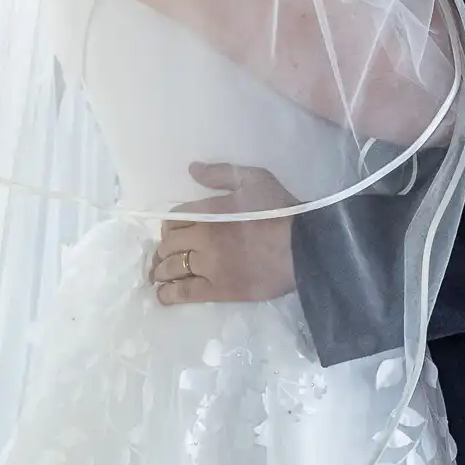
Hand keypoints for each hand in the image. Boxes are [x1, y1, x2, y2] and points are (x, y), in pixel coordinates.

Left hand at [149, 163, 297, 305]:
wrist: (304, 247)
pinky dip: (169, 294)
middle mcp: (202, 239)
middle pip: (169, 244)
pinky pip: (185, 293)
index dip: (171, 225)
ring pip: (172, 269)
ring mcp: (209, 267)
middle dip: (164, 248)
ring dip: (161, 271)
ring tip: (159, 274)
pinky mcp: (219, 290)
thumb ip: (221, 174)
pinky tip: (163, 295)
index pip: (174, 218)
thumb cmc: (281, 210)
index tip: (175, 231)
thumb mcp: (254, 179)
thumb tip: (192, 169)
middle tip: (165, 254)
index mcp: (208, 212)